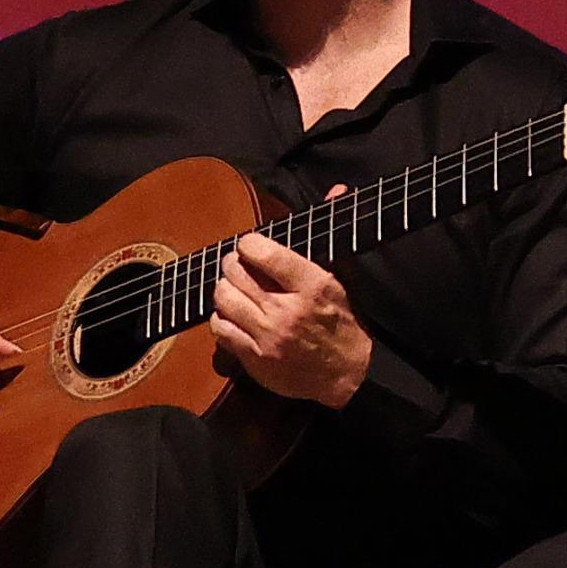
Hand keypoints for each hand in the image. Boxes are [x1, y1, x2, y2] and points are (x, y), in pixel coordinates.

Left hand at [211, 219, 372, 409]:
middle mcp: (288, 310)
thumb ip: (331, 233)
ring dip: (225, 290)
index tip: (250, 245)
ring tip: (236, 290)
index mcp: (313, 286)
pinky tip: (234, 316)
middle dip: (234, 264)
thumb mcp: (343, 278)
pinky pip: (220, 329)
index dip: (249, 243)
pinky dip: (221, 318)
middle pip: (237, 273)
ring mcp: (268, 335)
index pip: (265, 253)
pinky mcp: (255, 358)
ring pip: (224, 298)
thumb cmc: (343, 324)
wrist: (345, 377)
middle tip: (239, 266)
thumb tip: (337, 190)